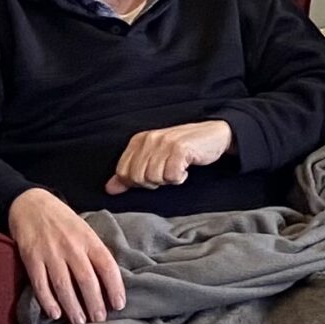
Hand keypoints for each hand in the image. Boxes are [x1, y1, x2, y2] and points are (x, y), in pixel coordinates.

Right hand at [8, 188, 125, 323]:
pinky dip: (47, 300)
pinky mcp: (31, 257)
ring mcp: (50, 252)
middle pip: (86, 280)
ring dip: (73, 306)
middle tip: (99, 320)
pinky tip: (55, 313)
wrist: (31, 204)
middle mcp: (72, 247)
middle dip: (94, 303)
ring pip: (64, 285)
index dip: (115, 287)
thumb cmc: (63, 220)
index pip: (107, 266)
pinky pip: (40, 283)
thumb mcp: (85, 230)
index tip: (119, 305)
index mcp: (89, 239)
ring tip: (79, 321)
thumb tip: (109, 279)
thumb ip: (94, 251)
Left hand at [105, 120, 233, 193]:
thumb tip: (110, 189)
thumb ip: (130, 173)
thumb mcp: (154, 158)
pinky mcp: (180, 149)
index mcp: (138, 140)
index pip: (123, 172)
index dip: (137, 182)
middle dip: (153, 182)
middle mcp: (149, 139)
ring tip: (177, 169)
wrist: (214, 134)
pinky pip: (172, 176)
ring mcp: (164, 143)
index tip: (154, 174)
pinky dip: (180, 177)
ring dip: (168, 179)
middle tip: (167, 173)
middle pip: (138, 178)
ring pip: (154, 178)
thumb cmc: (183, 149)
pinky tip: (186, 168)